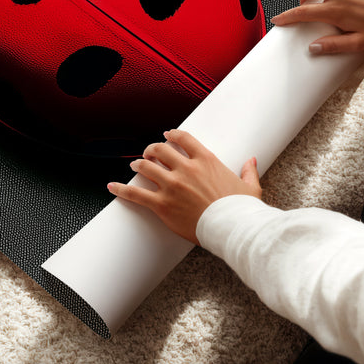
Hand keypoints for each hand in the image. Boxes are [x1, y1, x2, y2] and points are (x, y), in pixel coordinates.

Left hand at [107, 129, 260, 244]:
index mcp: (206, 160)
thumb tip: (251, 161)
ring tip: (135, 166)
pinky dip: (122, 189)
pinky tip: (112, 187)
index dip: (172, 135)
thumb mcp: (249, 187)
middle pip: (160, 150)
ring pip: (146, 167)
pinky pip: (136, 194)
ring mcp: (172, 186)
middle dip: (152, 149)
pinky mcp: (162, 204)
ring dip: (138, 165)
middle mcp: (186, 169)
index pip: (183, 139)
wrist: (233, 229)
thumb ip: (248, 171)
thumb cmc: (241, 210)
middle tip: (149, 153)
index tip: (167, 136)